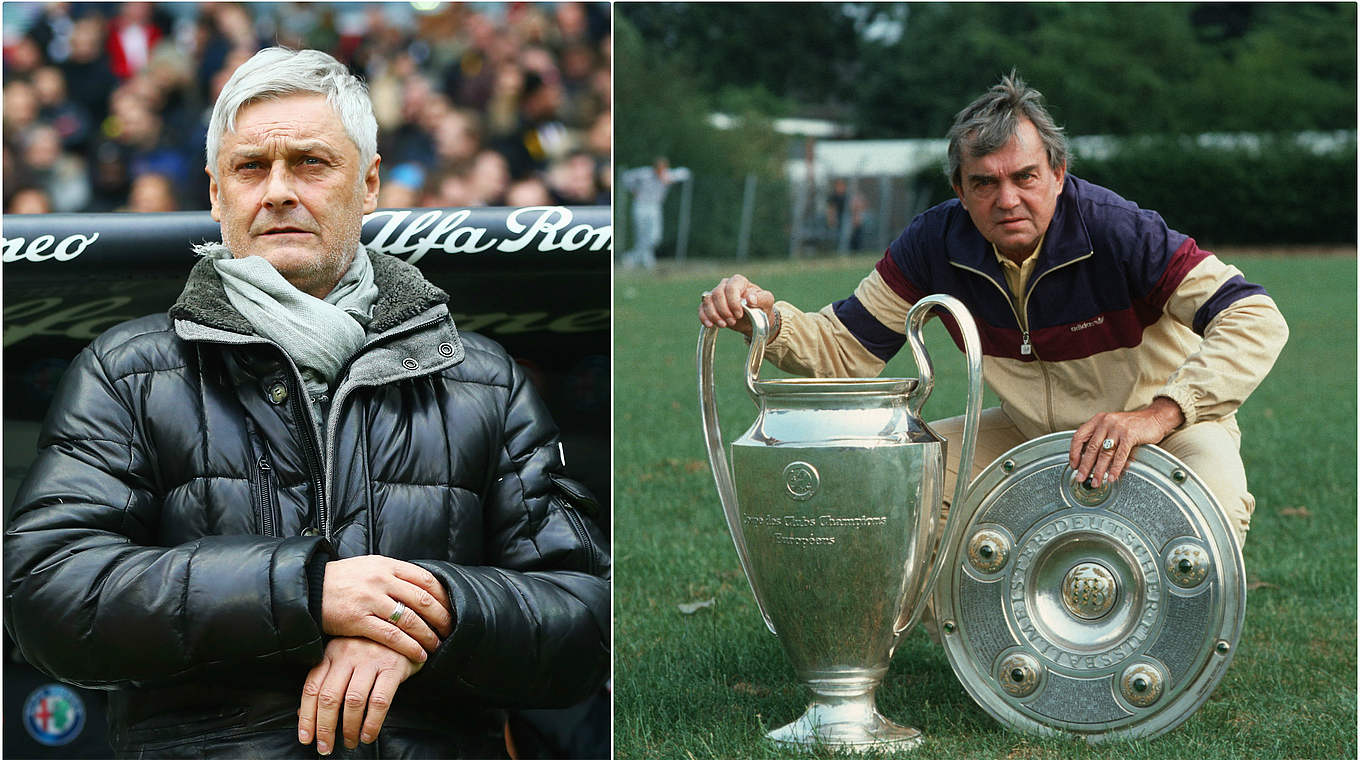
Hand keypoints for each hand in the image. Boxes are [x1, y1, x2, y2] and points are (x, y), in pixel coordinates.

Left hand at [297, 637, 421, 754]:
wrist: (409, 631)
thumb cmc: (373, 649)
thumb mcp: (346, 659)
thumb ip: (327, 681)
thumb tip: (303, 712)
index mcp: (332, 652)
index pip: (312, 687)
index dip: (306, 716)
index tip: (306, 738)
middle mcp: (348, 653)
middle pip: (329, 697)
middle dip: (325, 728)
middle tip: (325, 748)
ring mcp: (371, 659)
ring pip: (353, 701)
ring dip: (349, 728)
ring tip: (350, 742)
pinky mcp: (393, 666)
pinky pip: (379, 701)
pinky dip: (372, 723)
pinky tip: (369, 735)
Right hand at [321, 556, 452, 662]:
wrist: (307, 588)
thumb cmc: (341, 580)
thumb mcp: (369, 567)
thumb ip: (393, 574)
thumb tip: (421, 586)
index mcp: (387, 565)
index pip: (425, 579)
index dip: (442, 596)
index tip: (452, 608)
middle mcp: (381, 579)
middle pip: (423, 600)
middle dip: (441, 618)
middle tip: (451, 630)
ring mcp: (370, 599)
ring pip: (410, 619)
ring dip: (428, 635)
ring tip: (437, 645)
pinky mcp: (358, 620)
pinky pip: (392, 636)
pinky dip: (409, 647)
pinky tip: (419, 655)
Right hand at [698, 274, 775, 338]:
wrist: (754, 319)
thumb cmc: (761, 306)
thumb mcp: (766, 302)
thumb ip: (761, 298)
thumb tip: (750, 298)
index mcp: (739, 281)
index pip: (731, 288)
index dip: (733, 302)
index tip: (739, 314)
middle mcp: (725, 285)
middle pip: (717, 294)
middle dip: (724, 310)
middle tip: (733, 321)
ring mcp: (716, 295)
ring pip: (707, 301)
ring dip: (714, 315)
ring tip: (724, 325)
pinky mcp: (710, 306)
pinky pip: (702, 309)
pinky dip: (704, 317)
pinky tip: (710, 325)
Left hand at [1069, 397, 1184, 484]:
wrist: (1155, 418)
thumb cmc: (1133, 425)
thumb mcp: (1112, 427)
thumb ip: (1101, 439)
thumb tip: (1089, 461)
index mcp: (1098, 420)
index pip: (1079, 436)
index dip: (1074, 452)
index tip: (1074, 465)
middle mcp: (1106, 422)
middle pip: (1091, 448)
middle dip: (1085, 466)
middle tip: (1081, 478)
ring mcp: (1118, 428)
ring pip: (1105, 453)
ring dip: (1099, 471)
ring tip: (1096, 481)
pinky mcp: (1130, 435)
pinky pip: (1120, 455)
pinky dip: (1115, 469)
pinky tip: (1112, 477)